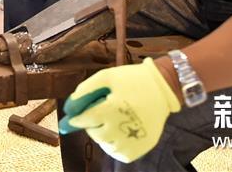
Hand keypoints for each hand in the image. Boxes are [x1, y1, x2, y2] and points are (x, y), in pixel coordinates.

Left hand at [59, 58, 180, 162]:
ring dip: (103, 135)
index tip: (72, 119)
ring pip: (106, 145)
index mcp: (112, 109)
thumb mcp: (106, 77)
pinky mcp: (140, 149)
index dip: (75, 120)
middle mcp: (122, 128)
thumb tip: (69, 108)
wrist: (162, 89)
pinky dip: (115, 145)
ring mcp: (132, 141)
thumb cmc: (131, 80)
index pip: (85, 120)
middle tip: (100, 114)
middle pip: (94, 134)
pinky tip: (120, 131)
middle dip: (92, 125)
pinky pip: (118, 153)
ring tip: (113, 120)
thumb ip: (84, 91)